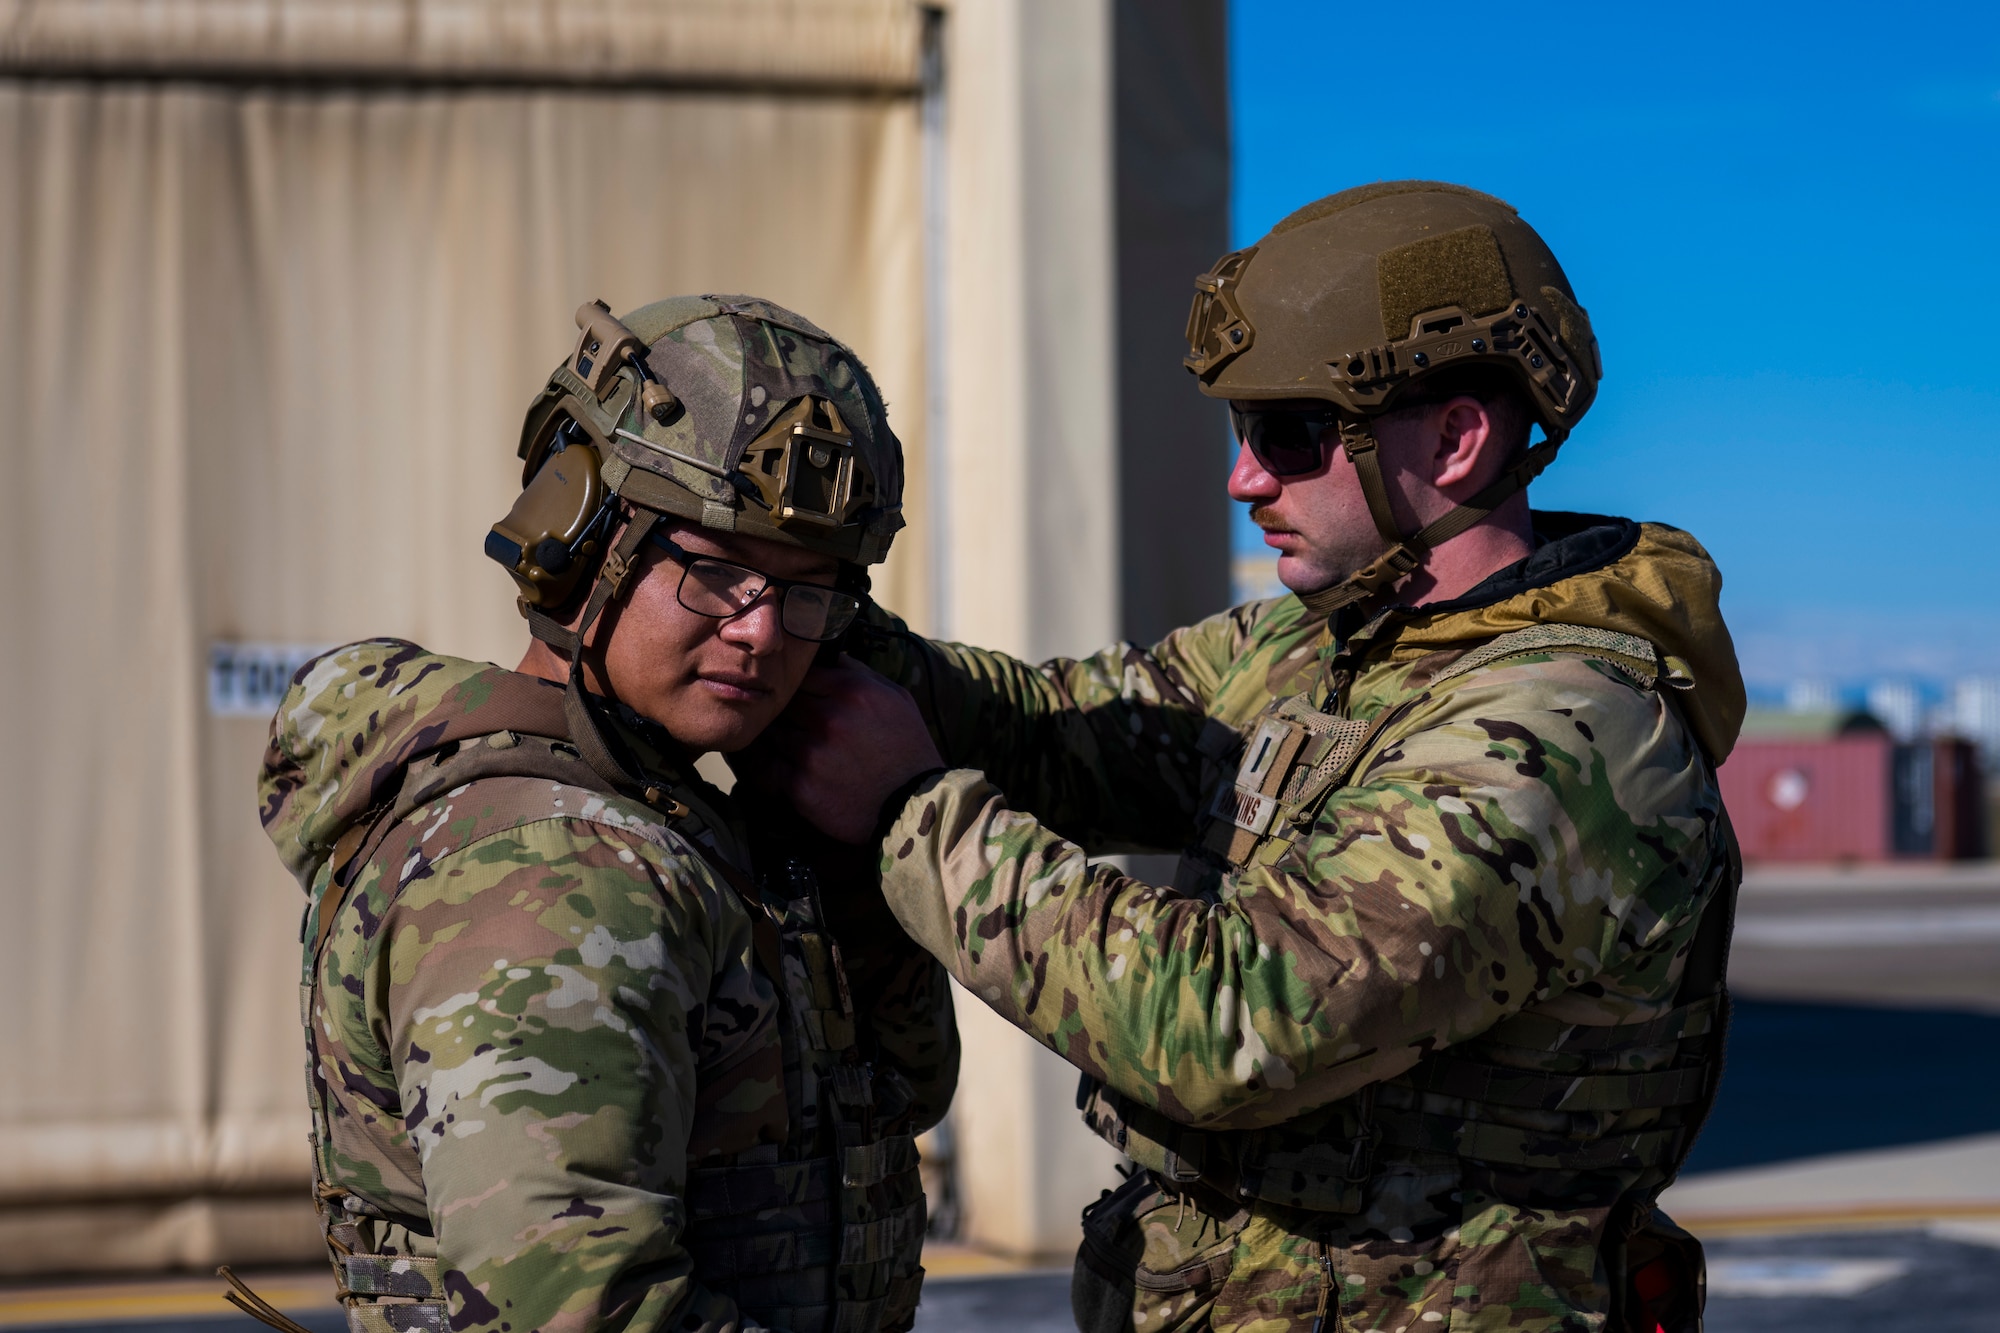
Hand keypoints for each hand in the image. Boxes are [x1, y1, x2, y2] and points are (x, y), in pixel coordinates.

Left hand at [738, 656, 944, 843]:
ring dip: (771, 735)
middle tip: (783, 718)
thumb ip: (859, 672)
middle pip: (781, 700)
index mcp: (852, 690)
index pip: (801, 673)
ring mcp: (811, 753)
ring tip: (776, 741)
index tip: (796, 693)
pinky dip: (759, 764)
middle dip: (781, 709)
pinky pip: (762, 768)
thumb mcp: (896, 698)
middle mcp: (829, 718)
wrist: (914, 807)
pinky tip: (765, 763)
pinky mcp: (800, 787)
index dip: (797, 683)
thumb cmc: (908, 749)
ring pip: (768, 731)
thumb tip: (828, 656)